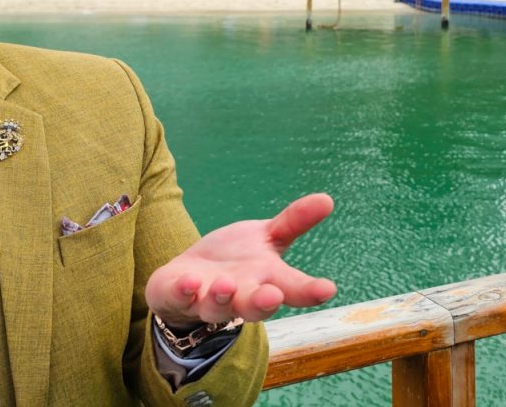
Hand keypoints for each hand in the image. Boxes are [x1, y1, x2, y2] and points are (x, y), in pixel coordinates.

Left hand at [146, 193, 336, 327]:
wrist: (186, 278)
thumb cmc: (234, 259)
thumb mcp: (264, 237)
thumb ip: (293, 222)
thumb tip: (327, 198)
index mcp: (266, 281)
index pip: (292, 289)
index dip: (310, 291)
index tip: (327, 289)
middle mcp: (240, 297)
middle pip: (255, 307)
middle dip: (262, 303)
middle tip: (271, 296)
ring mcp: (208, 300)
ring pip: (217, 306)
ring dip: (222, 296)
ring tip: (226, 284)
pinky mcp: (178, 296)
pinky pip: (180, 297)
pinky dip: (184, 291)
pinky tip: (188, 281)